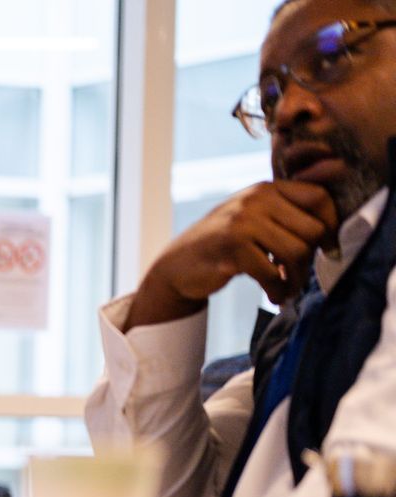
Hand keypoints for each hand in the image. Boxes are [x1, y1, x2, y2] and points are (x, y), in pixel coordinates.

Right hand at [126, 180, 337, 327]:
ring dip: (296, 279)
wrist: (177, 264)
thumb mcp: (253, 218)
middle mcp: (257, 199)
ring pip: (296, 251)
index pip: (319, 197)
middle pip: (312, 229)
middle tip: (299, 277)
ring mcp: (243, 221)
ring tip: (287, 290)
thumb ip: (285, 215)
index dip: (331, 224)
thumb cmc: (222, 244)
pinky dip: (277, 290)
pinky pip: (271, 271)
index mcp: (267, 189)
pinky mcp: (231, 247)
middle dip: (311, 260)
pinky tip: (273, 296)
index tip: (326, 248)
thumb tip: (330, 231)